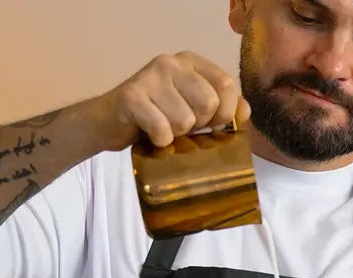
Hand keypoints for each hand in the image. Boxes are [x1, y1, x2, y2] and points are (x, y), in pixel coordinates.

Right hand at [85, 51, 252, 149]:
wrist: (108, 122)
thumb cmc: (157, 116)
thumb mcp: (194, 109)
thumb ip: (223, 107)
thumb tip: (244, 112)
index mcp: (191, 62)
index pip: (227, 85)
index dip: (226, 113)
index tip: (214, 125)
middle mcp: (171, 63)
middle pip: (208, 103)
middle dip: (200, 126)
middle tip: (182, 128)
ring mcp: (149, 76)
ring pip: (185, 120)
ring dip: (176, 135)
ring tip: (163, 128)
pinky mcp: (131, 96)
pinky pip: (162, 129)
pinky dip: (159, 141)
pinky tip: (150, 136)